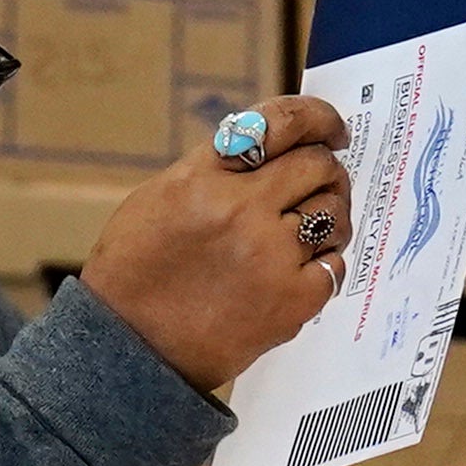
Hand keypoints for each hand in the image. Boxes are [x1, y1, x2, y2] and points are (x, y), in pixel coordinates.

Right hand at [82, 94, 356, 394]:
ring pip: (333, 212)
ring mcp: (272, 255)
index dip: (319, 117)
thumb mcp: (160, 197)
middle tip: (320, 184)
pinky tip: (299, 271)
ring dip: (328, 216)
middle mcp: (243, 208)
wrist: (130, 348)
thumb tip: (275, 151)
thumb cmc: (137, 271)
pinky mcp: (293, 300)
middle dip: (325, 170)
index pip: (282, 123)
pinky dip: (323, 264)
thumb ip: (217, 168)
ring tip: (306, 233)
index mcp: (207, 176)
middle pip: (318, 165)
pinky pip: (335, 264)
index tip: (332, 129)